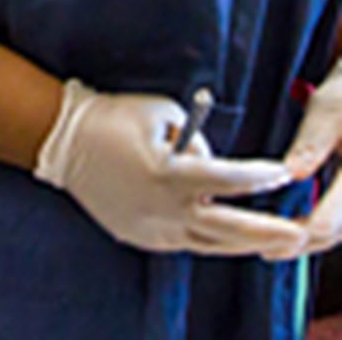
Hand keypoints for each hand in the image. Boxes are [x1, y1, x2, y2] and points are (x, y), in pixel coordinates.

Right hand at [34, 79, 305, 255]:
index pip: (229, 181)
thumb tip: (209, 163)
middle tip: (295, 231)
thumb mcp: (160, 112)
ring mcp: (151, 229)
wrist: (61, 140)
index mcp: (168, 174)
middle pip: (229, 230)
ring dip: (241, 242)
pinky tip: (214, 229)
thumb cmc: (111, 118)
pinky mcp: (139, 237)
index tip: (279, 173)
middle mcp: (163, 209)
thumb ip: (195, 140)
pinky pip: (181, 241)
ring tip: (268, 241)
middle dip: (268, 231)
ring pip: (209, 245)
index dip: (259, 177)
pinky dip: (201, 235)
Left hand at [267, 60, 341, 257]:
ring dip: (315, 239)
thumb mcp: (329, 110)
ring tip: (277, 244)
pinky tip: (301, 226)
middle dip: (304, 243)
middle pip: (339, 232)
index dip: (300, 236)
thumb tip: (291, 174)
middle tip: (266, 250)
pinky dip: (327, 225)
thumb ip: (312, 145)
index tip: (268, 243)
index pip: (332, 222)